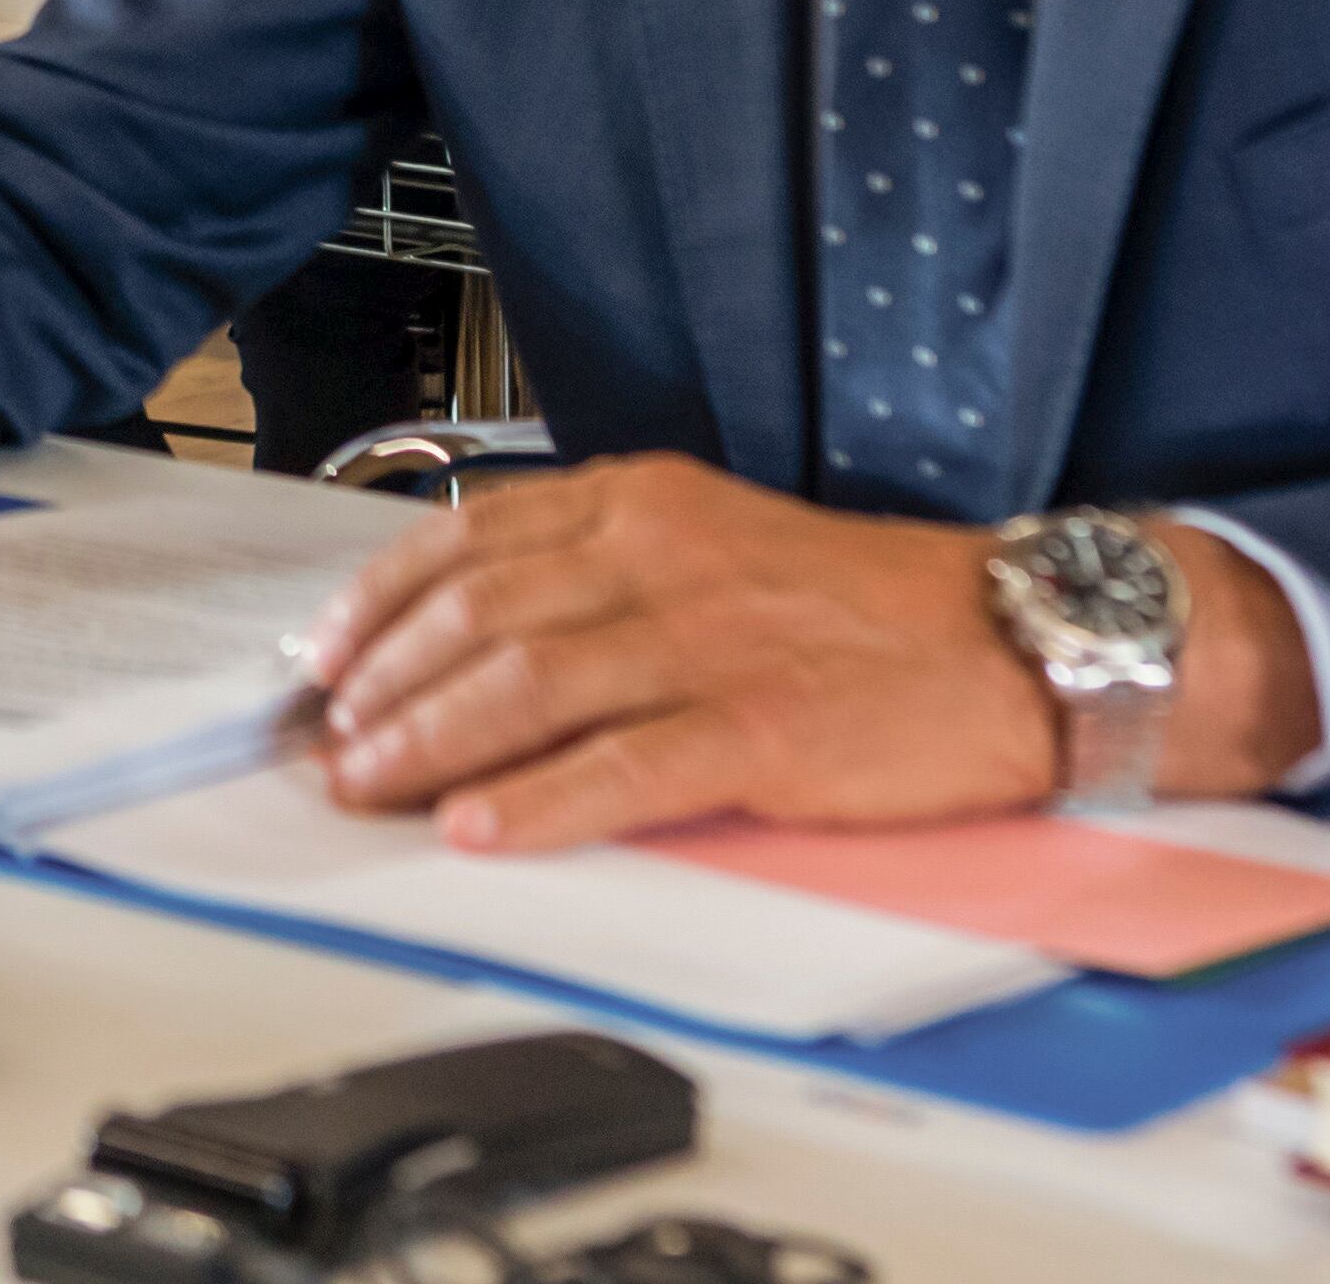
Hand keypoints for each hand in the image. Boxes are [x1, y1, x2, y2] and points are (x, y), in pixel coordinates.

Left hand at [296, 454, 1313, 850]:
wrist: (1009, 641)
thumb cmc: (862, 608)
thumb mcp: (714, 546)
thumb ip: (597, 578)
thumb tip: (469, 646)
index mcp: (642, 500)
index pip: (468, 538)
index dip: (377, 603)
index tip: (320, 659)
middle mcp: (660, 553)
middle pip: (478, 615)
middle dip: (382, 685)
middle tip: (325, 744)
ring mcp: (708, 638)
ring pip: (526, 685)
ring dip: (427, 743)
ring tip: (370, 788)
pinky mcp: (759, 725)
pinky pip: (621, 765)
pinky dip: (538, 801)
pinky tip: (480, 829)